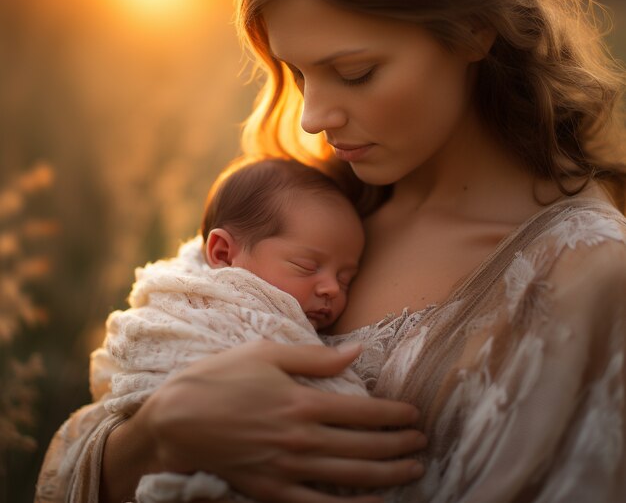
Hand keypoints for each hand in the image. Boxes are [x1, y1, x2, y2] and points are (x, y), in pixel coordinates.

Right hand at [103, 341, 425, 502]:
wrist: (176, 419)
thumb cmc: (220, 378)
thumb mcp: (266, 353)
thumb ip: (315, 357)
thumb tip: (357, 352)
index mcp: (303, 401)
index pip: (362, 412)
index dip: (394, 415)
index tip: (416, 414)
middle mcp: (302, 438)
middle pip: (363, 447)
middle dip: (399, 446)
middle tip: (423, 443)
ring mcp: (287, 469)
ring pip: (349, 477)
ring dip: (387, 475)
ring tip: (413, 471)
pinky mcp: (271, 491)